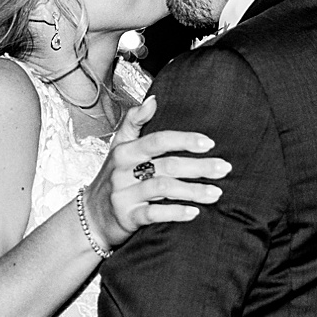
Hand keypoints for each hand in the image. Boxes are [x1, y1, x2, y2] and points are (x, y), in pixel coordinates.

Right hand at [82, 97, 226, 248]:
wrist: (92, 217)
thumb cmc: (112, 178)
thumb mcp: (118, 147)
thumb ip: (135, 122)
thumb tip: (154, 99)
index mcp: (124, 151)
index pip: (158, 140)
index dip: (184, 140)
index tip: (209, 143)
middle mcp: (123, 171)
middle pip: (167, 165)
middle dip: (199, 167)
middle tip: (224, 168)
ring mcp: (124, 195)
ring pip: (163, 189)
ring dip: (193, 191)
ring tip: (216, 193)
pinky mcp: (127, 217)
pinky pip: (153, 214)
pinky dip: (175, 213)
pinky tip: (195, 213)